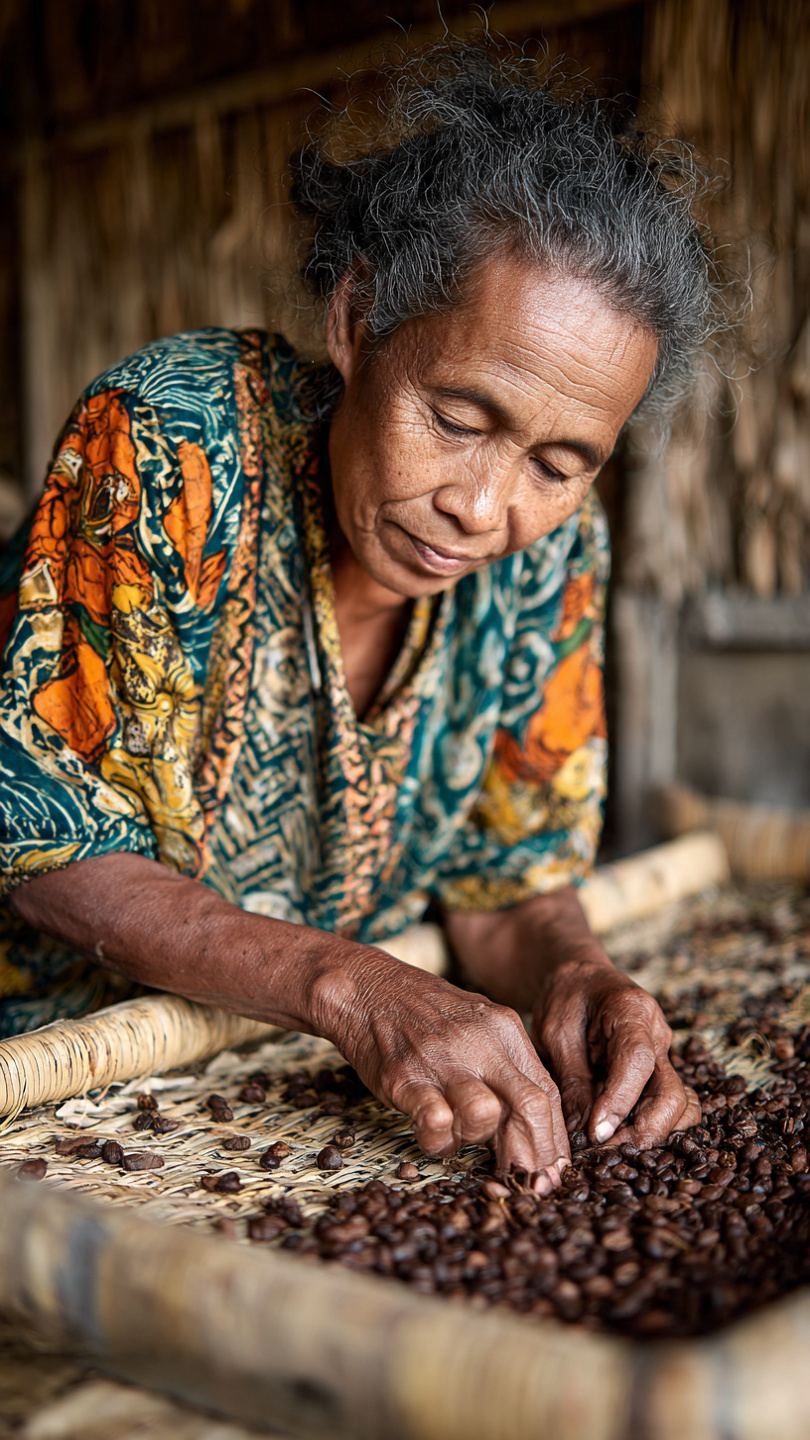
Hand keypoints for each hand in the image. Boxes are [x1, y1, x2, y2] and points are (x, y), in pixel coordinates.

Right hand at [320, 952, 570, 1191]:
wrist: (367, 987)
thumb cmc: (425, 1012)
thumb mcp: (478, 1024)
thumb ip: (505, 1066)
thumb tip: (532, 1124)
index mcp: (505, 1030)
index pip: (549, 1093)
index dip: (555, 1140)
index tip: (553, 1171)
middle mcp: (480, 1042)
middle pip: (532, 1107)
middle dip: (535, 1156)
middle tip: (528, 1183)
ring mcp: (442, 1059)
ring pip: (486, 1116)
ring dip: (479, 1140)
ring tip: (463, 1135)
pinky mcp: (404, 1078)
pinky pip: (434, 1122)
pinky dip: (438, 1140)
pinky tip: (432, 1132)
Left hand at [532, 956, 700, 1146]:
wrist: (580, 980)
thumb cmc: (566, 999)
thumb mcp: (556, 1032)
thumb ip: (571, 1079)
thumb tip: (582, 1132)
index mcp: (632, 1011)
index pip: (638, 1061)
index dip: (619, 1101)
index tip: (596, 1132)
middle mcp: (658, 1036)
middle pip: (672, 1094)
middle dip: (642, 1131)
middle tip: (602, 1150)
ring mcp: (664, 1056)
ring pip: (681, 1107)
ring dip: (650, 1134)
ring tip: (609, 1147)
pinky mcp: (659, 1074)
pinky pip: (669, 1108)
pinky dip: (649, 1128)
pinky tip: (618, 1137)